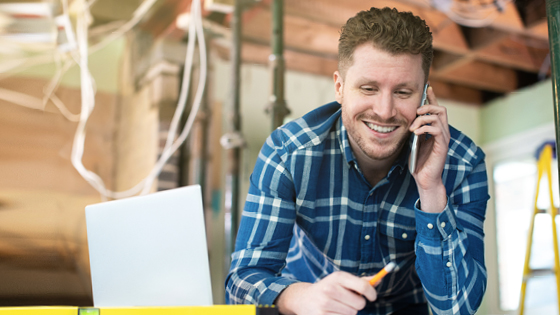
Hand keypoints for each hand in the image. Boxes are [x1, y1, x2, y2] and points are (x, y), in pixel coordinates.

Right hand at [275, 271, 376, 314]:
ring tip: (338, 307)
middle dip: (358, 304)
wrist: (303, 299)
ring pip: (352, 314)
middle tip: (349, 301)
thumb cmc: (328, 289)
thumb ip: (360, 281)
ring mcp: (325, 303)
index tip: (372, 297)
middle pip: (360, 303)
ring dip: (349, 312)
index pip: (363, 286)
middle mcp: (330, 288)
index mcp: (337, 277)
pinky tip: (333, 313)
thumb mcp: (341, 281)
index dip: (372, 293)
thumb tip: (379, 279)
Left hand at [409, 86, 448, 212]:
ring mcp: (444, 138)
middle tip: (415, 111)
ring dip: (423, 118)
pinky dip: (425, 128)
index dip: (432, 97)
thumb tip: (406, 119)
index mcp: (436, 130)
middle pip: (441, 109)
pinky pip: (436, 130)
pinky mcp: (442, 146)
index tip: (427, 87)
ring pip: (438, 116)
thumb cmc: (419, 163)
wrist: (425, 180)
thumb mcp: (414, 142)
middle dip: (427, 106)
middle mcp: (443, 132)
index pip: (436, 109)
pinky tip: (416, 133)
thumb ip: (414, 131)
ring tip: (412, 127)